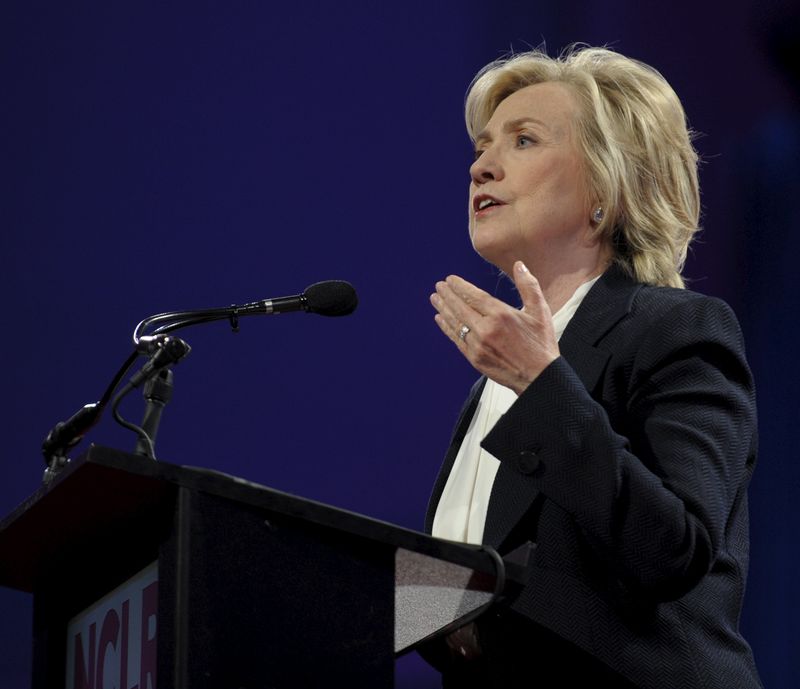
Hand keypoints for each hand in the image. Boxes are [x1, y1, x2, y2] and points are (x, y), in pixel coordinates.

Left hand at [430, 261, 559, 394]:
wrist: (539, 377)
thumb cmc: (541, 344)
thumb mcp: (540, 311)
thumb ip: (529, 286)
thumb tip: (519, 265)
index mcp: (501, 314)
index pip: (473, 295)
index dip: (459, 286)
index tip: (450, 279)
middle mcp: (486, 329)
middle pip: (460, 308)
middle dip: (448, 295)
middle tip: (438, 286)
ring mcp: (478, 345)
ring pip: (456, 323)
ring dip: (444, 309)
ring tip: (435, 299)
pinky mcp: (474, 358)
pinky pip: (456, 339)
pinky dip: (447, 328)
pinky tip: (440, 319)